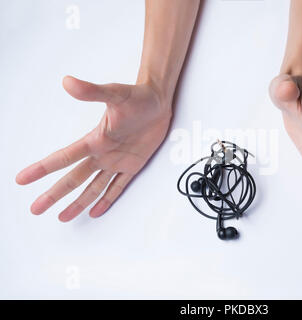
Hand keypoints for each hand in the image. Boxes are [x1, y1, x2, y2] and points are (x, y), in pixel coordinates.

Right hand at [16, 75, 171, 221]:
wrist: (158, 101)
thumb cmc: (137, 96)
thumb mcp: (115, 94)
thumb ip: (92, 91)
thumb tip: (67, 81)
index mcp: (95, 140)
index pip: (64, 157)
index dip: (43, 168)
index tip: (22, 179)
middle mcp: (102, 154)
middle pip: (73, 179)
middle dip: (54, 194)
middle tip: (36, 209)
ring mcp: (117, 162)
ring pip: (93, 187)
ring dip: (78, 203)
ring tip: (63, 217)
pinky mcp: (133, 166)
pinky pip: (118, 187)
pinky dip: (107, 199)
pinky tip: (96, 211)